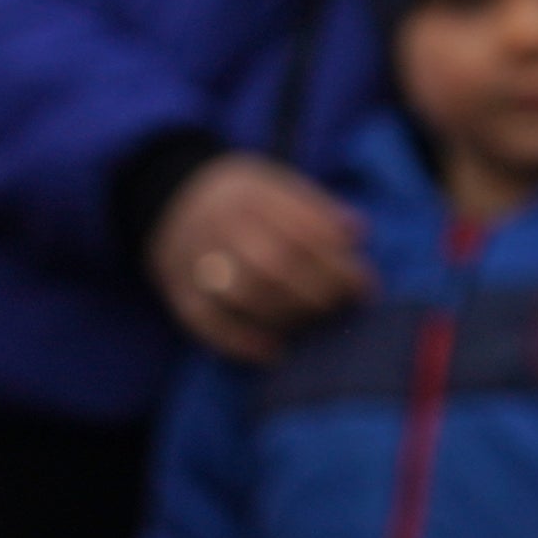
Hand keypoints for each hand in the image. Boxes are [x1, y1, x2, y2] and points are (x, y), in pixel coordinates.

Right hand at [149, 155, 373, 360]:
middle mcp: (218, 224)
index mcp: (250, 194)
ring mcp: (194, 257)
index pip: (302, 230)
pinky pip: (204, 321)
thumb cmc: (246, 200)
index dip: (338, 262)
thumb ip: (318, 209)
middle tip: (342, 304)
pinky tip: (274, 352)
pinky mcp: (177, 289)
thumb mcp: (279, 184)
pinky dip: (240, 341)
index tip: (365, 284)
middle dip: (319, 290)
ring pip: (244, 293)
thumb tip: (358, 232)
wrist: (172, 198)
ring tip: (314, 320)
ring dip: (289, 314)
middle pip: (274, 262)